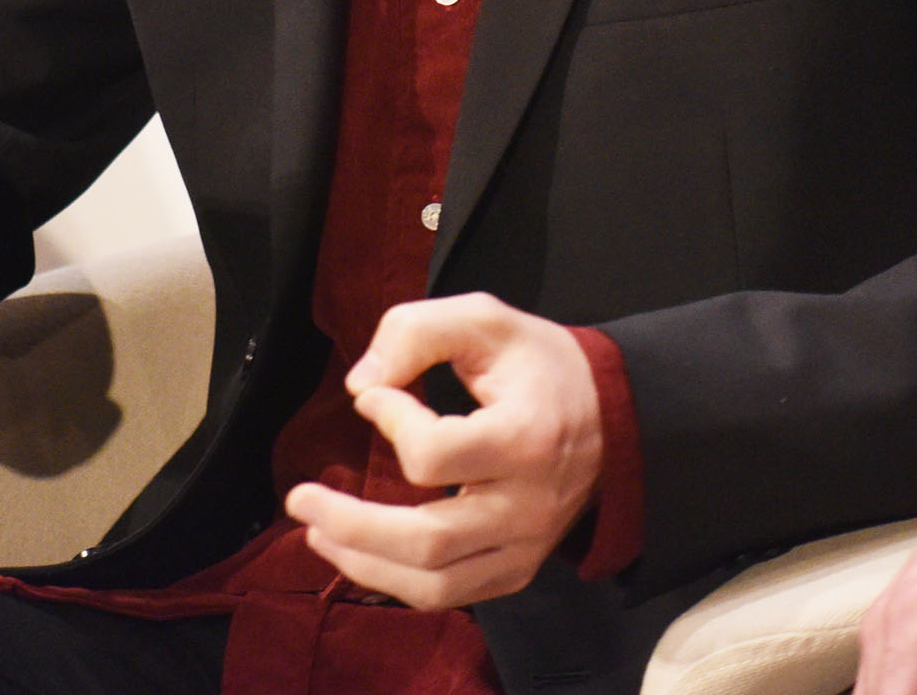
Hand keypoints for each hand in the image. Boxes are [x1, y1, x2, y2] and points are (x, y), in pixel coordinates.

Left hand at [286, 293, 603, 608]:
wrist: (617, 416)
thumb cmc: (543, 365)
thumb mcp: (486, 320)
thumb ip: (417, 331)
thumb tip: (360, 384)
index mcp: (525, 437)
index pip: (435, 455)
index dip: (390, 422)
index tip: (374, 395)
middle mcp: (528, 504)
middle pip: (427, 541)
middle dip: (351, 524)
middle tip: (298, 499)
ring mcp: (525, 545)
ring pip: (433, 583)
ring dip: (363, 562)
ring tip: (316, 531)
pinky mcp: (518, 568)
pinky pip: (450, 595)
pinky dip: (395, 581)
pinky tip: (359, 553)